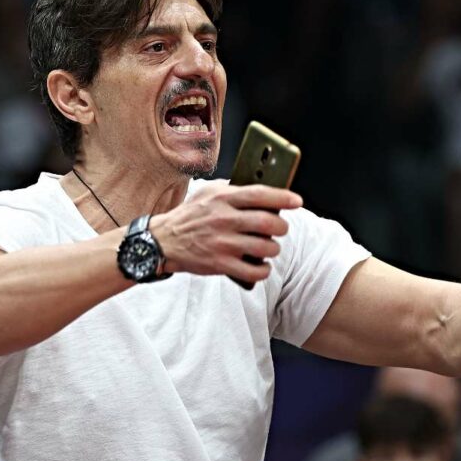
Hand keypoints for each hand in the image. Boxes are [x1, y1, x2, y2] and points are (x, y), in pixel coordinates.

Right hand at [149, 182, 302, 286]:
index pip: (260, 194)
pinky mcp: (219, 264)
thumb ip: (233, 189)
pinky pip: (253, 271)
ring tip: (270, 247)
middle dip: (281, 227)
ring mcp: (222, 243)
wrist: (163, 241)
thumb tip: (263, 191)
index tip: (297, 201)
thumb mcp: (207, 193)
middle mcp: (224, 219)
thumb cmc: (190, 215)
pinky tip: (262, 266)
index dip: (282, 197)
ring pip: (265, 247)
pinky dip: (264, 270)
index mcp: (222, 198)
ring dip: (274, 248)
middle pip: (268, 223)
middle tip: (281, 228)